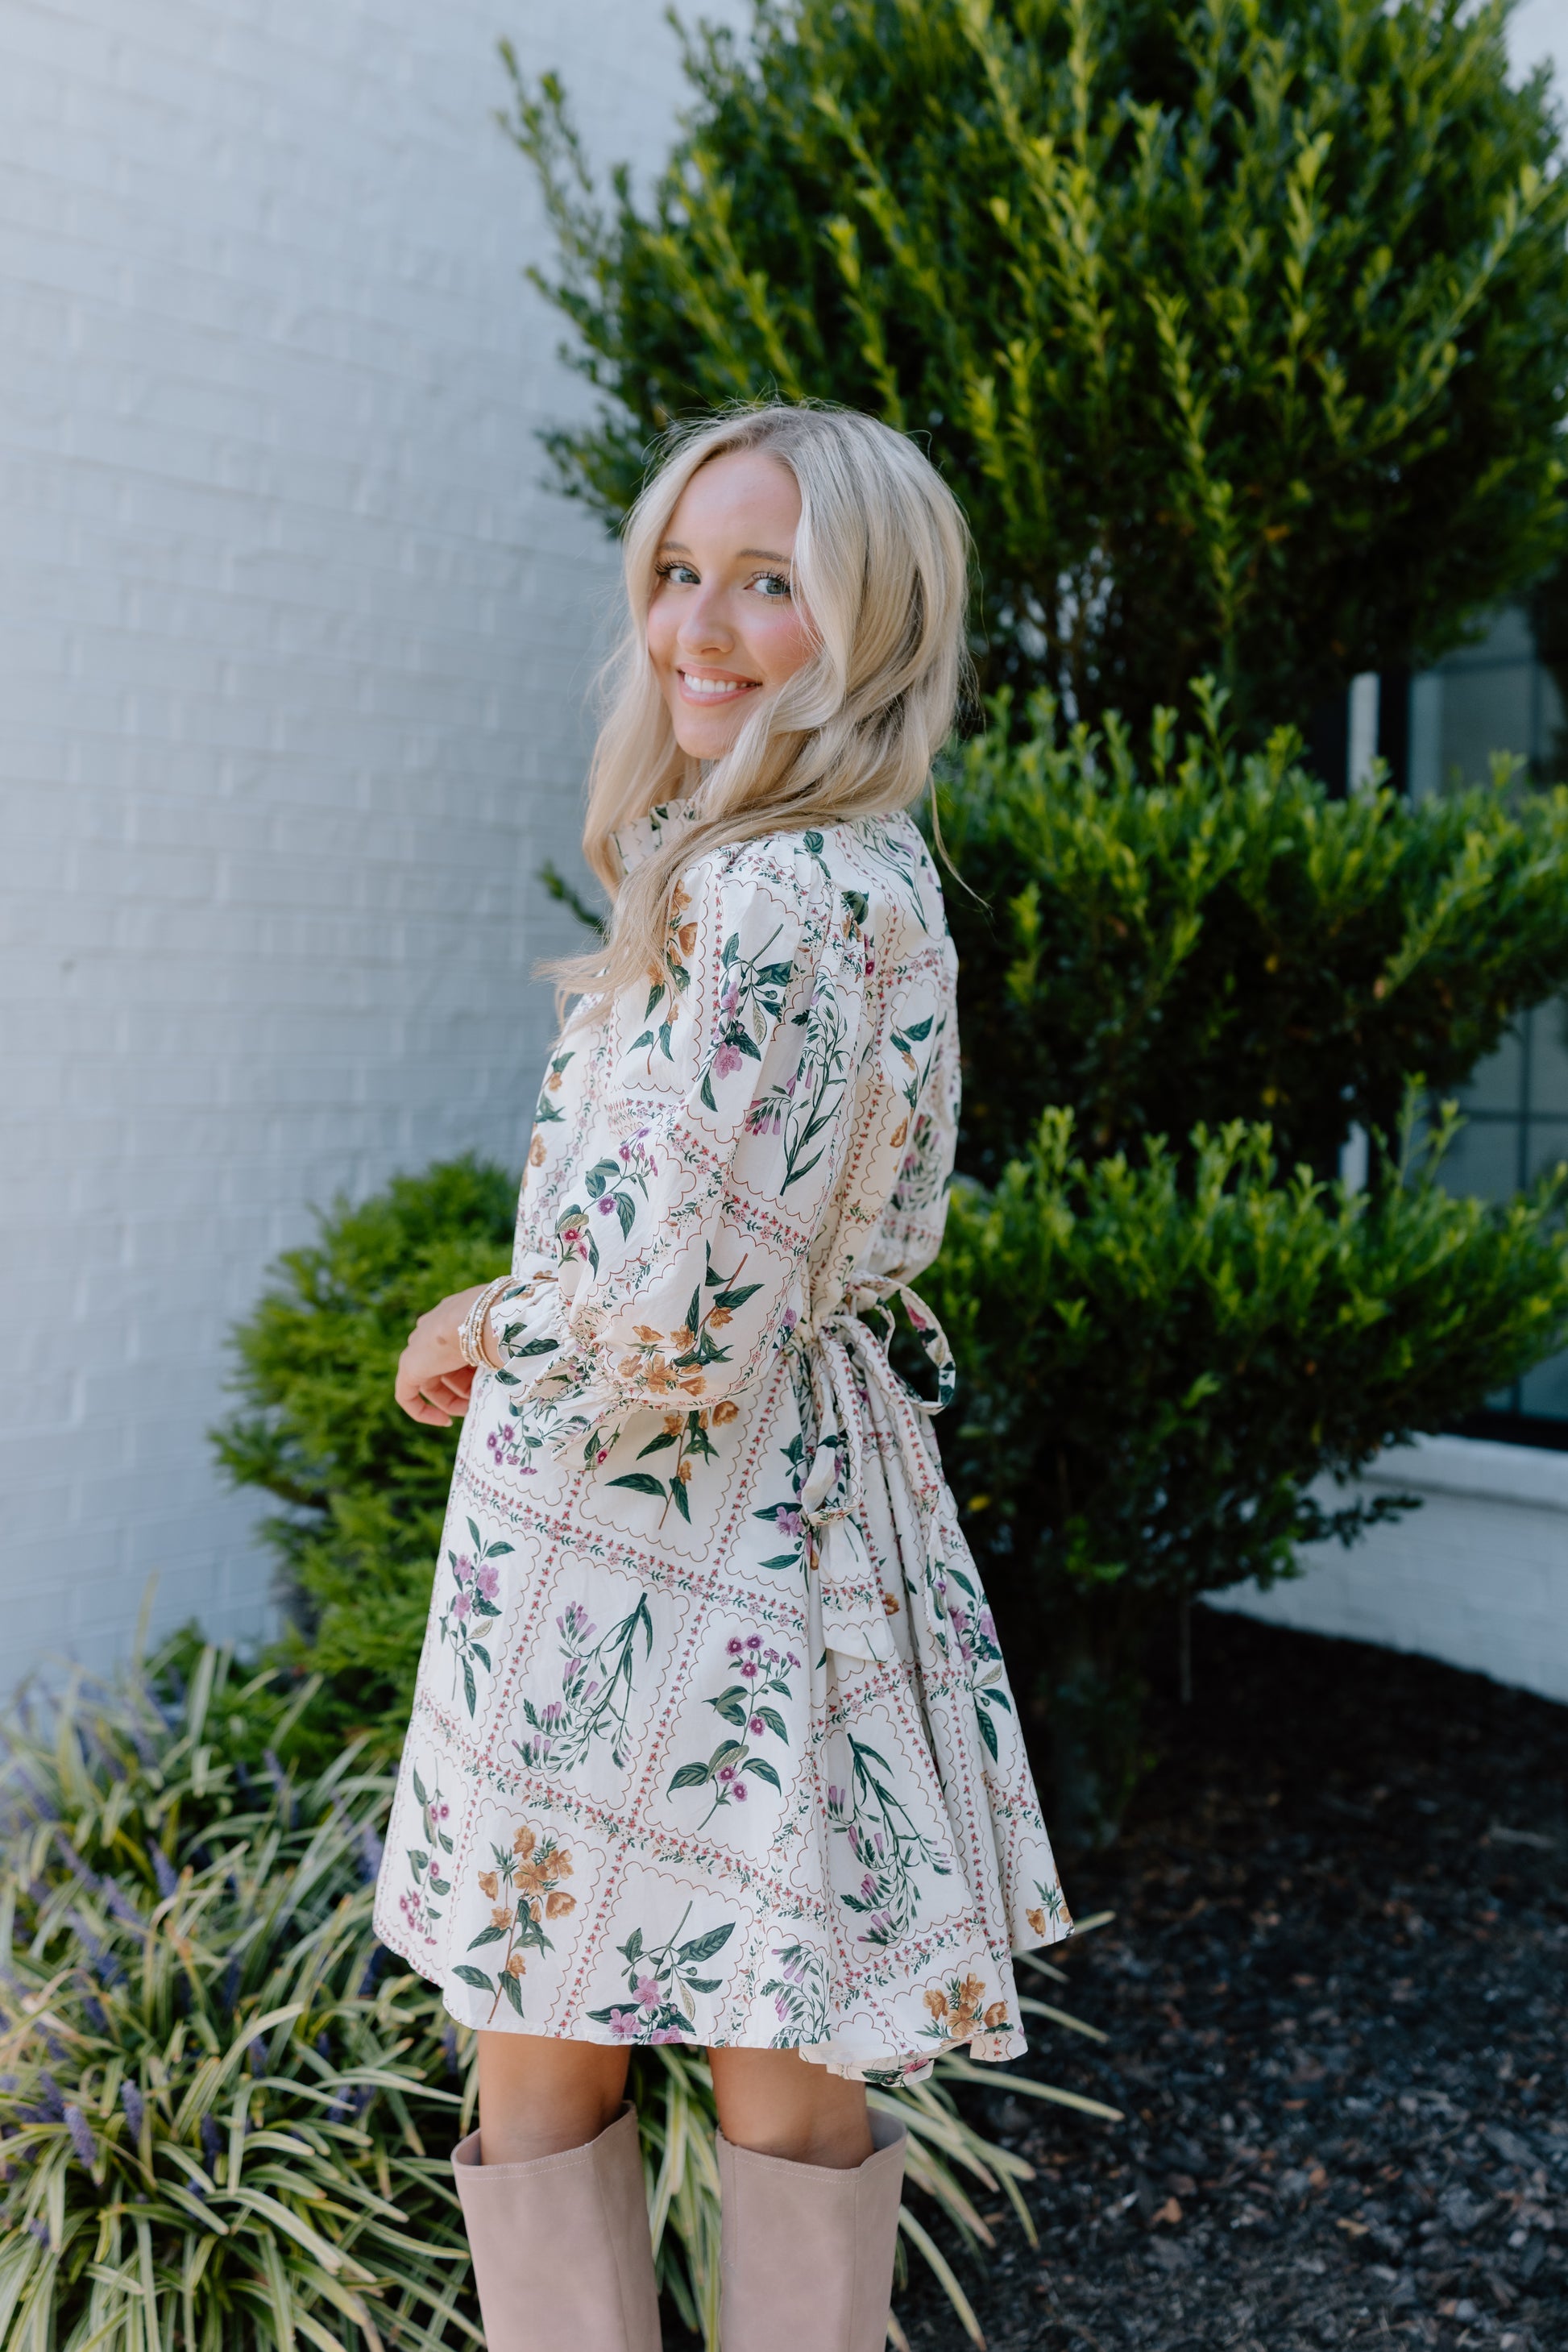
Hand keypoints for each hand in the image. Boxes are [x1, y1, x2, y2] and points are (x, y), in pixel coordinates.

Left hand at [395, 1284, 497, 1426]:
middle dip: (464, 1386)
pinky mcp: (409, 1365)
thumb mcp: (507, 1335)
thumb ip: (504, 1348)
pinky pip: (408, 1393)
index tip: (485, 1383)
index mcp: (454, 1314)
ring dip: (452, 1398)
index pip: (458, 1346)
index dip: (472, 1369)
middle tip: (481, 1398)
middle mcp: (434, 1326)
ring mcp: (419, 1344)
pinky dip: (421, 1410)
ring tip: (472, 1407)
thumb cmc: (506, 1324)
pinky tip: (443, 1421)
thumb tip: (521, 1366)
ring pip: (432, 1379)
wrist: (485, 1317)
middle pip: (446, 1365)